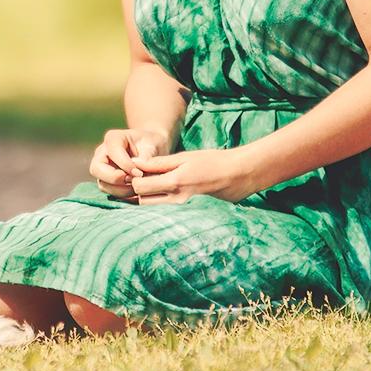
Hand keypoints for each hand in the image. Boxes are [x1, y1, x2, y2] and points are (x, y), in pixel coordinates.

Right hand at [90, 127, 168, 199]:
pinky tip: (136, 192)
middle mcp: (103, 153)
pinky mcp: (107, 181)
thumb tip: (138, 172)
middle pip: (96, 169)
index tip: (139, 173)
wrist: (152, 150)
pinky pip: (109, 192)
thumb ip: (146, 156)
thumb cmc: (152, 144)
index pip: (112, 151)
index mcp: (113, 138)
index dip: (124, 164)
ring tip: (138, 187)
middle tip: (133, 181)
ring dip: (120, 190)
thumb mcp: (153, 144)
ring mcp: (103, 168)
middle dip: (114, 179)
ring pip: (102, 184)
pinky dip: (123, 195)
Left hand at [129, 147, 255, 204]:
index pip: (140, 188)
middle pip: (142, 202)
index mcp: (175, 183)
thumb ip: (159, 163)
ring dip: (146, 198)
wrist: (238, 175)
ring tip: (149, 185)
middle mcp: (177, 200)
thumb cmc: (212, 162)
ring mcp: (182, 209)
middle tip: (138, 179)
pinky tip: (160, 193)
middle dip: (136, 191)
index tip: (135, 171)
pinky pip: (164, 211)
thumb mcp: (185, 157)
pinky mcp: (187, 213)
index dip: (133, 179)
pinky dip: (157, 203)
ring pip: (152, 209)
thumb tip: (135, 163)